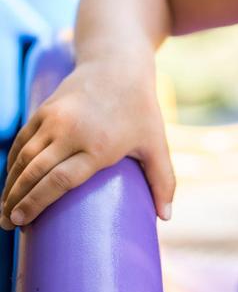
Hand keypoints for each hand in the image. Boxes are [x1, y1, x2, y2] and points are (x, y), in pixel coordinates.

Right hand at [1, 57, 174, 228]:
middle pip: (35, 173)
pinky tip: (9, 182)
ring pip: (23, 158)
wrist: (118, 66)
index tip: (21, 222)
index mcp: (100, 145)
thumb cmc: (140, 110)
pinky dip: (11, 164)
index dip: (37, 203)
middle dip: (16, 201)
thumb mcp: (157, 144)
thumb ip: (163, 180)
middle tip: (7, 224)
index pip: (60, 181)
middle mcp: (72, 132)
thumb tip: (166, 217)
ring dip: (9, 186)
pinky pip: (21, 142)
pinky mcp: (43, 111)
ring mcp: (54, 120)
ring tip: (4, 210)